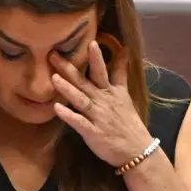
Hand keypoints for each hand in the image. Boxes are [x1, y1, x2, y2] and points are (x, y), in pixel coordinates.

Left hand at [50, 40, 153, 167]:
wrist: (137, 150)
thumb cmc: (128, 122)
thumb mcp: (125, 94)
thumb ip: (120, 73)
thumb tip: (124, 51)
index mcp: (111, 92)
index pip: (104, 71)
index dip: (97, 57)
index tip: (89, 41)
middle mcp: (103, 101)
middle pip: (85, 81)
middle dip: (69, 68)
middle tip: (53, 54)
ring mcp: (98, 116)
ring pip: (81, 99)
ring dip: (67, 89)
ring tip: (54, 78)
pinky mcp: (92, 132)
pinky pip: (78, 122)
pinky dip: (68, 115)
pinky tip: (56, 108)